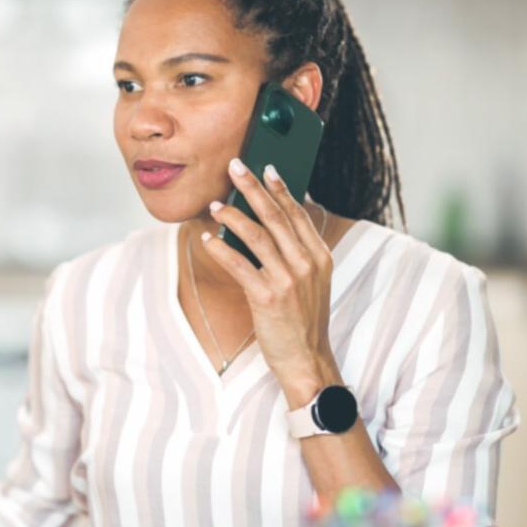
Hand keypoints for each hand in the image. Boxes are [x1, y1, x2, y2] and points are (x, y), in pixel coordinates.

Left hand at [202, 157, 343, 406]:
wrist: (307, 360)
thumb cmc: (303, 321)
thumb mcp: (310, 283)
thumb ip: (296, 254)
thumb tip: (268, 224)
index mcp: (320, 257)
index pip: (297, 214)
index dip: (280, 188)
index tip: (266, 167)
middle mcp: (307, 264)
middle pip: (276, 216)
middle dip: (253, 188)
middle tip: (235, 167)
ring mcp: (289, 280)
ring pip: (256, 236)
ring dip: (232, 216)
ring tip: (215, 205)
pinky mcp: (268, 297)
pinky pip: (239, 265)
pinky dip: (220, 249)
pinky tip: (207, 240)